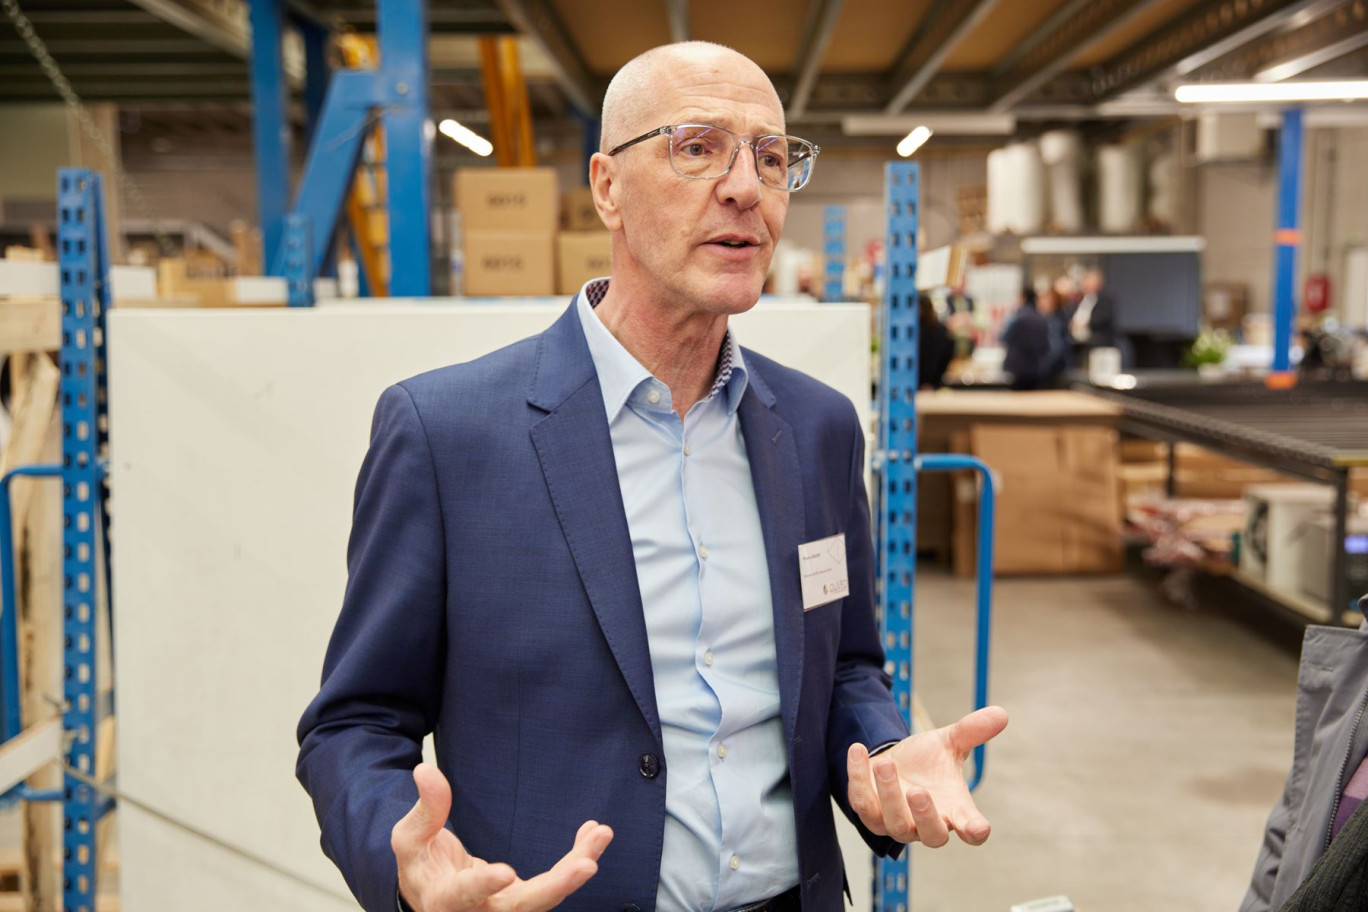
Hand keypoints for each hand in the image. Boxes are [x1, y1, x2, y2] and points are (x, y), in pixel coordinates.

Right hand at [392, 762, 612, 910]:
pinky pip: (556, 885)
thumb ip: (426, 809)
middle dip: (557, 887)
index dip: (483, 886)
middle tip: (587, 866)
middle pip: (522, 906)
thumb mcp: (410, 838)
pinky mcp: (524, 900)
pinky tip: (593, 834)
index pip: (464, 895)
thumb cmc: (420, 864)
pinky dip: (576, 860)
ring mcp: (506, 909)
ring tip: (601, 834)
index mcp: (445, 900)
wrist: (433, 894)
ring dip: (577, 865)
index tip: (506, 872)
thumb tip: (426, 770)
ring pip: (547, 896)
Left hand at [846, 705, 1007, 847]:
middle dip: (925, 816)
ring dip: (889, 794)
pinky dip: (858, 777)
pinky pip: (861, 803)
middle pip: (932, 835)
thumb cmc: (927, 761)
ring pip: (894, 823)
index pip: (972, 830)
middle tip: (919, 791)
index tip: (976, 827)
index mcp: (954, 810)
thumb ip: (971, 731)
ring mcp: (896, 823)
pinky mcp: (869, 812)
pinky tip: (857, 750)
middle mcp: (926, 824)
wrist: (894, 761)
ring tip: (886, 763)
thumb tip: (1000, 713)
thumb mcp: (949, 742)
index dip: (975, 831)